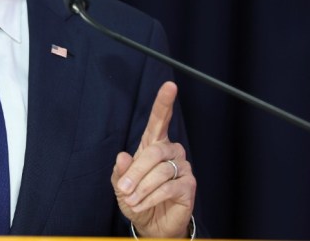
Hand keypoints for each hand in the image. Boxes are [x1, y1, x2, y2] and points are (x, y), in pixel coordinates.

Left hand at [112, 81, 195, 237]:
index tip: (170, 86)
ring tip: (131, 201)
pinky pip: (168, 188)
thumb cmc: (136, 198)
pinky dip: (151, 198)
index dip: (164, 102)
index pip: (160, 119)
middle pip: (153, 152)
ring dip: (141, 189)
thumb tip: (122, 155)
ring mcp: (182, 167)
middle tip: (124, 189)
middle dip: (135, 172)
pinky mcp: (189, 185)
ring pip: (159, 172)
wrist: (152, 224)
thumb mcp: (121, 185)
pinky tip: (141, 205)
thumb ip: (120, 171)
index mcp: (154, 144)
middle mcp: (171, 151)